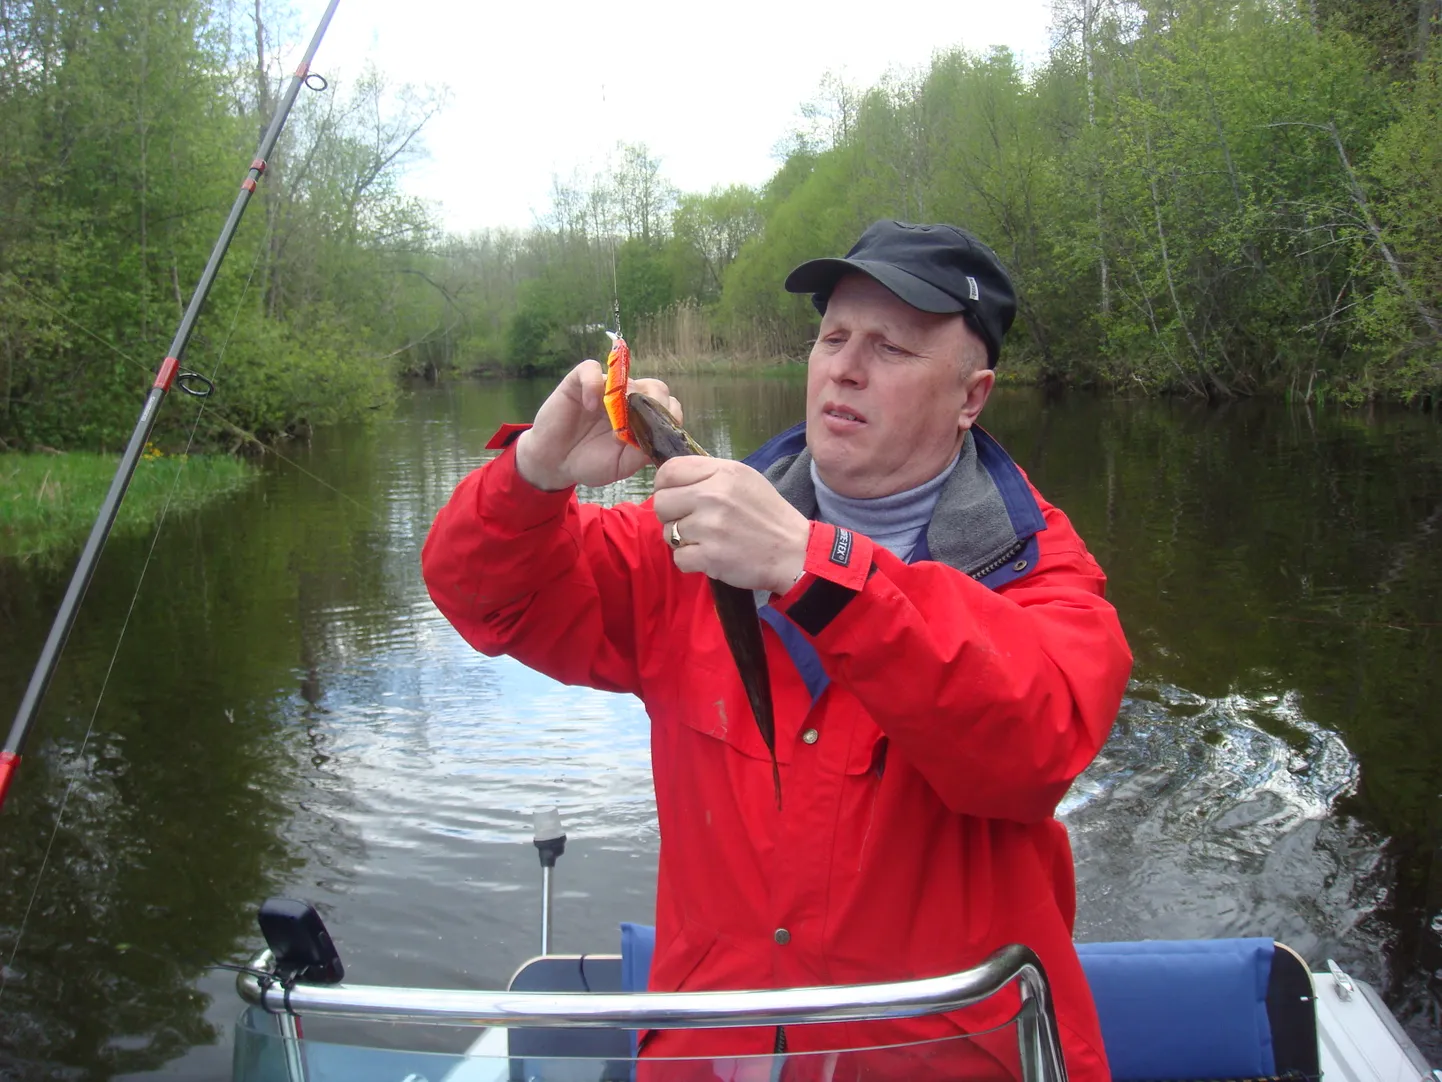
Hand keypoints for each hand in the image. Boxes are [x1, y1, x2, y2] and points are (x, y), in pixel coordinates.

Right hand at [514, 360, 679, 489]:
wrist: (555, 462)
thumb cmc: (590, 462)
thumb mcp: (621, 465)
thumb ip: (641, 452)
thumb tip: (657, 436)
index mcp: (641, 418)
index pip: (666, 406)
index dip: (668, 414)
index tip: (659, 431)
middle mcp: (627, 400)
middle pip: (654, 387)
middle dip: (654, 403)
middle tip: (642, 423)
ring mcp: (604, 389)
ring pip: (627, 378)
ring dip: (625, 398)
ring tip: (615, 422)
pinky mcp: (579, 382)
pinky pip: (591, 369)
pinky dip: (592, 383)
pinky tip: (590, 406)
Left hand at [652, 458, 809, 594]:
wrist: (793, 552)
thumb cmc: (767, 515)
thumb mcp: (744, 479)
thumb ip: (710, 474)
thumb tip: (673, 479)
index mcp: (722, 472)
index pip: (669, 471)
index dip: (664, 486)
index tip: (675, 497)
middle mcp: (713, 495)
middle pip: (661, 502)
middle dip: (671, 515)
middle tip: (690, 523)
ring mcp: (709, 527)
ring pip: (668, 532)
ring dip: (682, 540)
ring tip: (707, 540)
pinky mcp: (709, 556)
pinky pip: (678, 558)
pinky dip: (691, 561)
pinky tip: (710, 556)